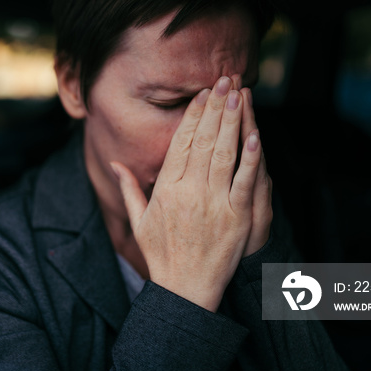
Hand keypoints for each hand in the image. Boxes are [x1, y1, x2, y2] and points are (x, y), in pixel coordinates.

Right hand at [111, 76, 270, 311]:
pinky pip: (245, 181)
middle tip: (224, 80)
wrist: (184, 290)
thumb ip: (129, 188)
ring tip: (239, 93)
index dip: (192, 115)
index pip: (181, 143)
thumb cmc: (161, 255)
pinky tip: (255, 133)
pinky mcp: (237, 218)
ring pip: (224, 153)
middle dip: (215, 107)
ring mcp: (214, 204)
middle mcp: (188, 191)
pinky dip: (251, 157)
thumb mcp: (138, 221)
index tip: (201, 94)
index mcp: (166, 189)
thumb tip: (115, 163)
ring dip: (232, 121)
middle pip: (203, 140)